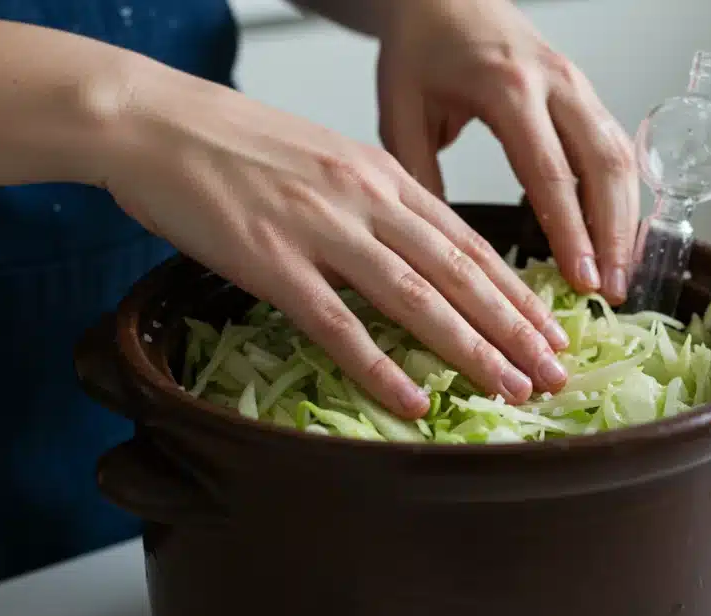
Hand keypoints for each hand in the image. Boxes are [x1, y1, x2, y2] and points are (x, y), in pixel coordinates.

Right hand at [94, 61, 569, 417]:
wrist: (157, 121)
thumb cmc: (235, 142)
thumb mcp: (324, 157)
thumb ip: (373, 200)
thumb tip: (412, 248)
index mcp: (381, 173)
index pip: (467, 240)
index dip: (513, 291)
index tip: (548, 329)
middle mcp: (365, 199)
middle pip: (457, 272)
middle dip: (513, 328)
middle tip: (553, 373)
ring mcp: (320, 230)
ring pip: (415, 298)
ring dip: (470, 349)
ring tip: (511, 389)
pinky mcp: (271, 262)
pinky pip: (337, 325)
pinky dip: (380, 367)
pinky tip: (413, 400)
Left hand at [375, 0, 639, 304]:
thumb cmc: (420, 49)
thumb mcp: (401, 110)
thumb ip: (420, 176)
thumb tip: (439, 247)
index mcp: (507, 89)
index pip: (550, 172)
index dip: (570, 231)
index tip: (581, 280)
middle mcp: (555, 83)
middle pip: (604, 165)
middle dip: (614, 235)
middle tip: (613, 292)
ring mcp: (578, 85)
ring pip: (621, 157)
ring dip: (627, 220)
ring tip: (621, 278)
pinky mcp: (585, 93)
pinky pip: (616, 147)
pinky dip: (623, 197)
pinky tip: (618, 239)